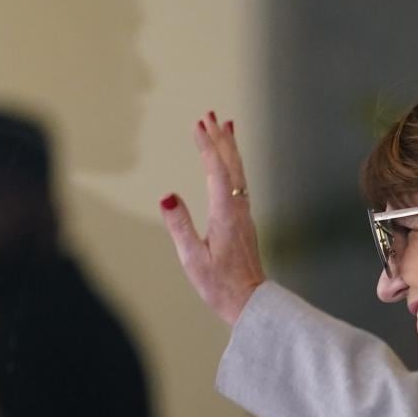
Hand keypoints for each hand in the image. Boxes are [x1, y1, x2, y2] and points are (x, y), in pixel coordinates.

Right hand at [161, 113, 264, 325]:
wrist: (250, 303)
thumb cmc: (219, 285)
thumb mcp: (192, 259)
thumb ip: (180, 226)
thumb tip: (167, 196)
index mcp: (226, 216)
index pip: (216, 172)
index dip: (207, 147)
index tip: (198, 124)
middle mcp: (238, 210)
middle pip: (231, 166)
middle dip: (220, 138)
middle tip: (211, 113)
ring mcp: (243, 214)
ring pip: (238, 173)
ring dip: (229, 148)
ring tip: (224, 125)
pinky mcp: (243, 221)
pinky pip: (239, 183)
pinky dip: (233, 164)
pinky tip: (230, 161)